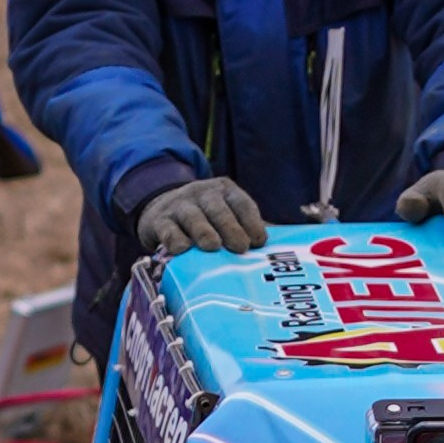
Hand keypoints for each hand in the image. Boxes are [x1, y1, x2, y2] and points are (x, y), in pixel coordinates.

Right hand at [135, 176, 267, 256]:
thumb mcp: (227, 215)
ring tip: (212, 247)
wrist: (160, 207)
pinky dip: (174, 239)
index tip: (260, 242)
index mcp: (224, 191)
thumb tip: (284, 248)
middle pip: (217, 208)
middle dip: (230, 227)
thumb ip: (250, 228)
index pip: (241, 203)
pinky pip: (167, 229)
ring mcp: (179, 205)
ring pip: (192, 216)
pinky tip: (182, 250)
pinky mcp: (159, 220)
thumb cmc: (205, 219)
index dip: (252, 221)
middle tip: (240, 247)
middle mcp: (202, 193)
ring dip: (203, 231)